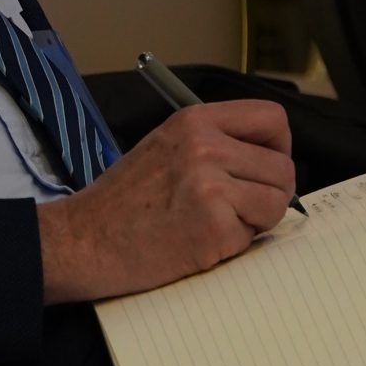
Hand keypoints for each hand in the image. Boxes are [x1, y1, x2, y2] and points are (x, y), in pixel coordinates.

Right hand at [37, 100, 294, 304]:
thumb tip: (266, 159)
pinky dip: (234, 246)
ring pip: (277, 202)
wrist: (83, 240)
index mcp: (194, 120)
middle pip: (282, 166)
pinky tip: (199, 242)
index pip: (271, 119)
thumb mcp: (165, 147)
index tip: (265, 168)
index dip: (278, 147)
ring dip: (255, 221)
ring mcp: (209, 184)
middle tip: (239, 209)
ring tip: (215, 224)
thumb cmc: (121, 202)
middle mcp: (205, 145)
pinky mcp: (213, 225)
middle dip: (269, 194)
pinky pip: (254, 236)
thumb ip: (214, 143)